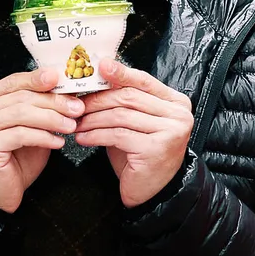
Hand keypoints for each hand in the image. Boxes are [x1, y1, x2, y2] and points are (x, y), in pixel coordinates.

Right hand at [0, 68, 83, 213]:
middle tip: (77, 108)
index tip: (61, 79)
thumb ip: (39, 108)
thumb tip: (66, 91)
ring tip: (71, 125)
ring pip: (22, 113)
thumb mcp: (30, 127)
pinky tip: (58, 141)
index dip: (39, 79)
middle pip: (21, 97)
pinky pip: (21, 134)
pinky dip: (44, 136)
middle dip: (54, 101)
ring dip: (52, 118)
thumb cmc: (14, 160)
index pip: (14, 81)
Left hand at [74, 60, 193, 207]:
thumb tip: (98, 76)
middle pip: (130, 97)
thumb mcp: (136, 121)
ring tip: (76, 124)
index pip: (144, 81)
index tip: (100, 65)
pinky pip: (118, 135)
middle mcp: (178, 114)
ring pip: (121, 115)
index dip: (121, 73)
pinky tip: (83, 138)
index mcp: (176, 102)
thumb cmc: (141, 153)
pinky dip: (96, 135)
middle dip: (98, 99)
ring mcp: (170, 131)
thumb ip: (126, 100)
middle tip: (75, 105)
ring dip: (93, 119)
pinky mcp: (156, 148)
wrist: (152, 190)